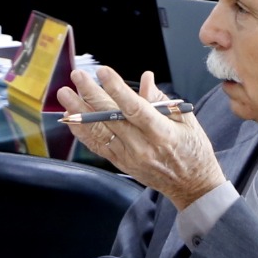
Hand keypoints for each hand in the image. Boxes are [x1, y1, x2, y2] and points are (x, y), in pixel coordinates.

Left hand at [56, 67, 225, 209]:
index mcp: (162, 133)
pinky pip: (96, 145)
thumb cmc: (192, 150)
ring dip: (79, 111)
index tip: (103, 72)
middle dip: (92, 94)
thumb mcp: (186, 121)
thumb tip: (144, 79)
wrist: (191, 185)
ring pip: (99, 131)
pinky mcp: (119, 163)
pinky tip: (70, 116)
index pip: (135, 108)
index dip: (117, 89)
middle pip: (111, 117)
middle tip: (78, 76)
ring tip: (65, 94)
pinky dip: (82, 130)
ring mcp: (128, 157)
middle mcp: (142, 146)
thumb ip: (161, 100)